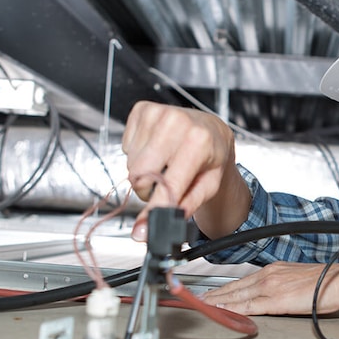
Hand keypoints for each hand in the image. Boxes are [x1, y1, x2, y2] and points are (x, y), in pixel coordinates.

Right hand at [121, 101, 243, 238]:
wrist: (212, 130)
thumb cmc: (211, 158)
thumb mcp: (208, 186)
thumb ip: (183, 207)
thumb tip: (154, 227)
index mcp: (199, 142)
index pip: (168, 183)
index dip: (153, 208)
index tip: (140, 230)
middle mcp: (177, 123)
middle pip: (139, 175)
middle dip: (148, 188)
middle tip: (166, 183)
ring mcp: (157, 113)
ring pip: (131, 164)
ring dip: (144, 172)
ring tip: (164, 164)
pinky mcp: (142, 109)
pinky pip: (126, 147)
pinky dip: (138, 154)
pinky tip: (157, 149)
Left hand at [200, 261, 338, 314]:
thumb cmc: (327, 282)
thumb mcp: (299, 279)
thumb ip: (283, 286)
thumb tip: (276, 295)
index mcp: (274, 270)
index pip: (243, 280)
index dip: (225, 287)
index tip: (212, 292)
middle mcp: (269, 275)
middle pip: (235, 286)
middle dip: (215, 293)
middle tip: (199, 299)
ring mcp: (271, 287)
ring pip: (238, 295)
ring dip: (219, 300)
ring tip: (204, 305)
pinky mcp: (277, 300)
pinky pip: (250, 305)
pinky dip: (234, 307)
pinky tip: (224, 310)